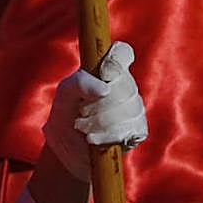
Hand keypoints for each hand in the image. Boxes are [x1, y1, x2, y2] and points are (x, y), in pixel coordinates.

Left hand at [42, 41, 147, 181]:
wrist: (66, 148)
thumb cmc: (66, 113)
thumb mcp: (64, 93)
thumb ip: (79, 83)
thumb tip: (104, 88)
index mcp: (109, 69)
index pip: (123, 53)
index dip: (115, 61)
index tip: (103, 73)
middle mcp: (126, 85)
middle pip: (124, 85)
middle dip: (98, 103)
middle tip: (81, 111)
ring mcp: (135, 108)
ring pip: (127, 109)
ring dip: (98, 121)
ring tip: (84, 128)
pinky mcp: (138, 130)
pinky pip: (130, 129)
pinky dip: (107, 136)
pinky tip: (95, 139)